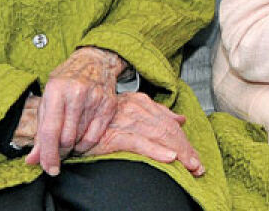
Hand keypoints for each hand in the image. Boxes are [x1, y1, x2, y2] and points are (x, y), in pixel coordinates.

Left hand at [25, 47, 123, 174]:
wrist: (93, 61)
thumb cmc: (66, 81)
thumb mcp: (47, 100)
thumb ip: (40, 132)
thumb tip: (33, 160)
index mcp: (56, 90)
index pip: (50, 131)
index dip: (48, 155)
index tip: (49, 168)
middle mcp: (77, 93)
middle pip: (66, 138)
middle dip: (60, 151)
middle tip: (57, 150)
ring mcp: (95, 98)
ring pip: (81, 139)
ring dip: (72, 146)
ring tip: (69, 138)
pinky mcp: (109, 104)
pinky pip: (95, 136)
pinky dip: (86, 143)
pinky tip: (81, 138)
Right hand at [76, 92, 205, 176]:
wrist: (70, 120)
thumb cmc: (100, 118)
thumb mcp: (130, 110)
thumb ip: (156, 114)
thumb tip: (180, 118)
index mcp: (141, 102)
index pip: (169, 123)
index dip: (184, 140)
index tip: (194, 157)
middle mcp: (136, 108)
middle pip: (168, 130)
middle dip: (186, 149)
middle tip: (198, 166)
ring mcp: (125, 121)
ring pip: (159, 136)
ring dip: (179, 152)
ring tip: (190, 166)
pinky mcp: (114, 134)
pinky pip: (140, 143)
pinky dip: (156, 151)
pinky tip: (169, 159)